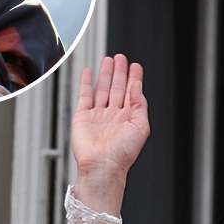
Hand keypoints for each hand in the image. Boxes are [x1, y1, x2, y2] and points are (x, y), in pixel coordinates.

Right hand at [71, 54, 149, 181]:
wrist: (102, 166)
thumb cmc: (123, 153)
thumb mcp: (141, 127)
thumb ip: (140, 106)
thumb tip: (138, 88)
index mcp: (129, 118)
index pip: (132, 93)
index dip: (134, 78)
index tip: (135, 66)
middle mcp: (113, 115)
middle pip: (117, 87)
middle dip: (119, 72)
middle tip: (121, 57)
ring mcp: (98, 115)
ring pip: (102, 89)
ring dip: (105, 74)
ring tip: (108, 60)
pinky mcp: (83, 116)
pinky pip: (84, 95)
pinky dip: (86, 83)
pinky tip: (89, 72)